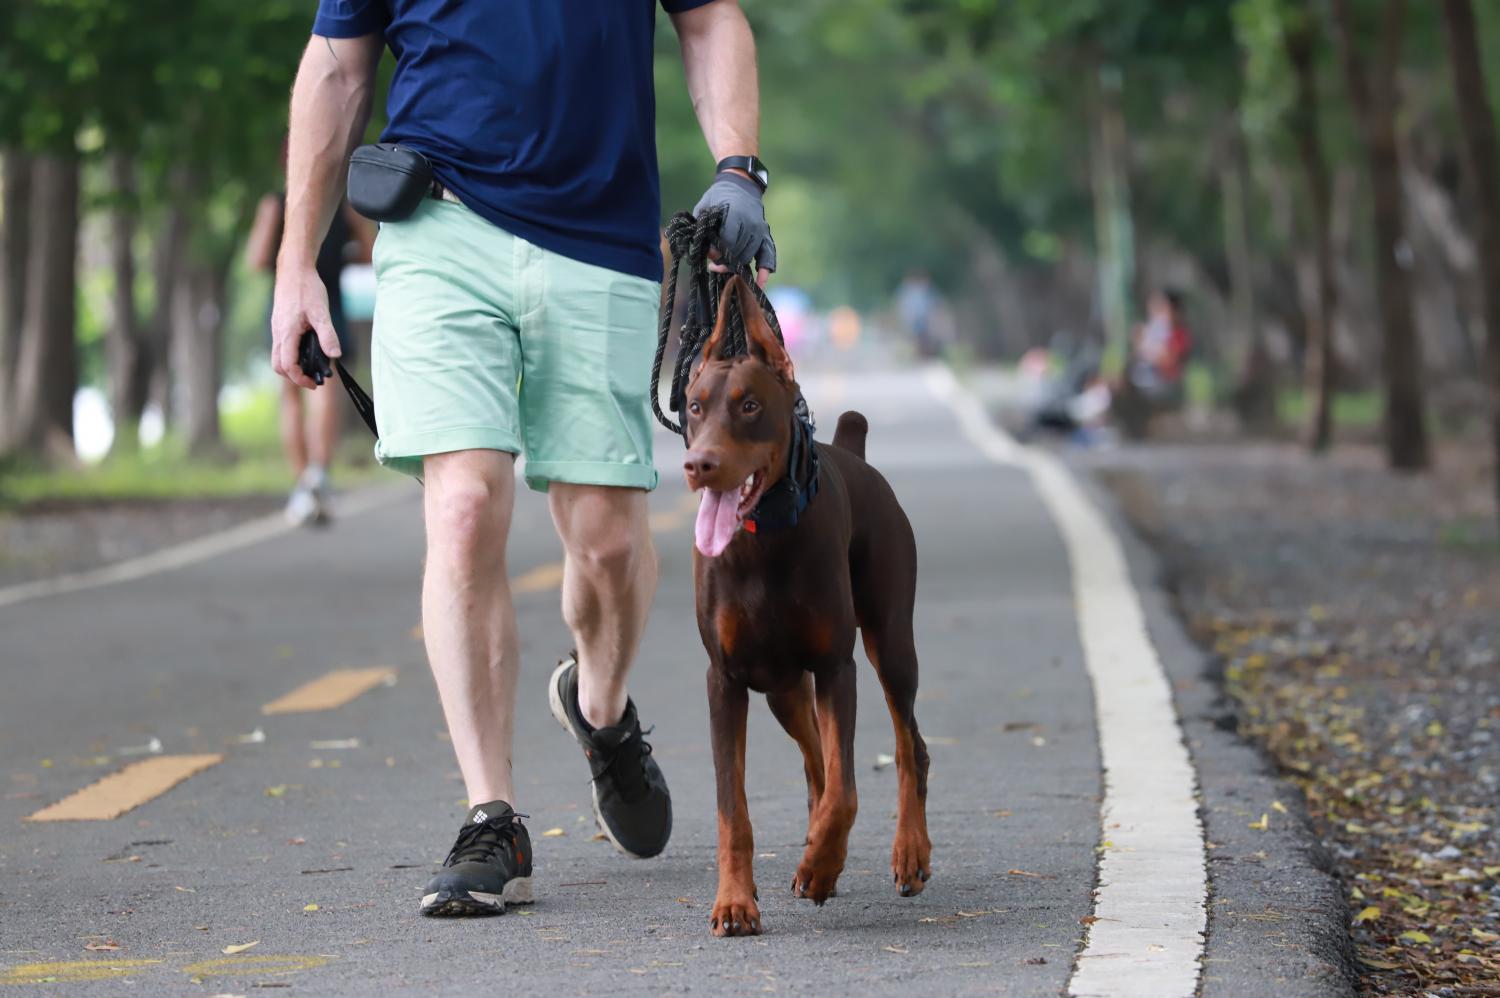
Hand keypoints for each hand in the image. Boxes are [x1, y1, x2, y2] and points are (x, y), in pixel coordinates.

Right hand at [271, 266, 338, 388]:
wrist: (294, 269)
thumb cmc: (307, 288)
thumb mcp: (321, 313)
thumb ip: (328, 335)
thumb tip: (335, 356)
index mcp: (286, 333)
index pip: (287, 365)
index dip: (300, 378)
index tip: (315, 383)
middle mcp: (278, 333)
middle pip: (278, 365)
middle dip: (294, 376)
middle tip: (313, 378)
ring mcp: (277, 329)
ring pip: (278, 356)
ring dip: (293, 366)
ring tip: (312, 366)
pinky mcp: (279, 324)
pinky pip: (281, 346)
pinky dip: (292, 354)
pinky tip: (308, 349)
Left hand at [693, 171, 774, 287]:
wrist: (740, 184)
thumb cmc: (718, 197)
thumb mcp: (705, 209)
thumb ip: (705, 230)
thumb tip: (709, 253)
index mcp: (736, 215)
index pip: (728, 242)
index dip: (717, 252)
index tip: (708, 254)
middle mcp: (751, 224)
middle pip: (739, 252)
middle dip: (725, 261)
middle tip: (712, 264)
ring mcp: (760, 231)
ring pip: (748, 257)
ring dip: (736, 266)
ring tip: (721, 267)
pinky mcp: (765, 235)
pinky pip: (768, 256)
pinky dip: (764, 271)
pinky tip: (759, 284)